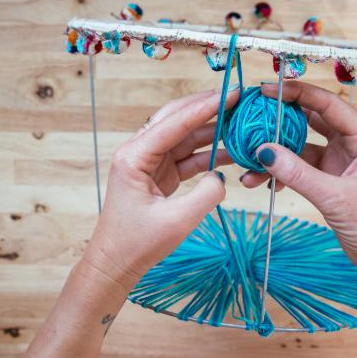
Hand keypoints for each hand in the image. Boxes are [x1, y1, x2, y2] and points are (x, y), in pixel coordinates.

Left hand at [82, 89, 237, 289]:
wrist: (115, 263)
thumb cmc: (137, 244)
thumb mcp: (178, 221)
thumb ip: (207, 194)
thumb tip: (222, 175)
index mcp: (134, 157)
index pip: (174, 123)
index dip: (205, 107)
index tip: (232, 93)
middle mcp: (139, 152)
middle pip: (177, 119)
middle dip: (207, 107)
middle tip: (237, 97)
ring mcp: (149, 162)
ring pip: (184, 137)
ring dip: (212, 131)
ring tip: (241, 123)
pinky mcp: (159, 174)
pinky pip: (187, 156)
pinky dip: (209, 154)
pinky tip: (232, 152)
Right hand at [241, 81, 356, 282]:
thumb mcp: (335, 197)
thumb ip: (298, 173)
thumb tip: (263, 151)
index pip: (328, 104)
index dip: (298, 93)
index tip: (267, 90)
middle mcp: (352, 144)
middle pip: (311, 120)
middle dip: (281, 120)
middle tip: (252, 117)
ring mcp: (339, 161)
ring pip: (301, 147)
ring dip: (277, 154)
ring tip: (250, 164)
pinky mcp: (329, 179)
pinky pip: (299, 168)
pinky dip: (282, 173)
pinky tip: (263, 182)